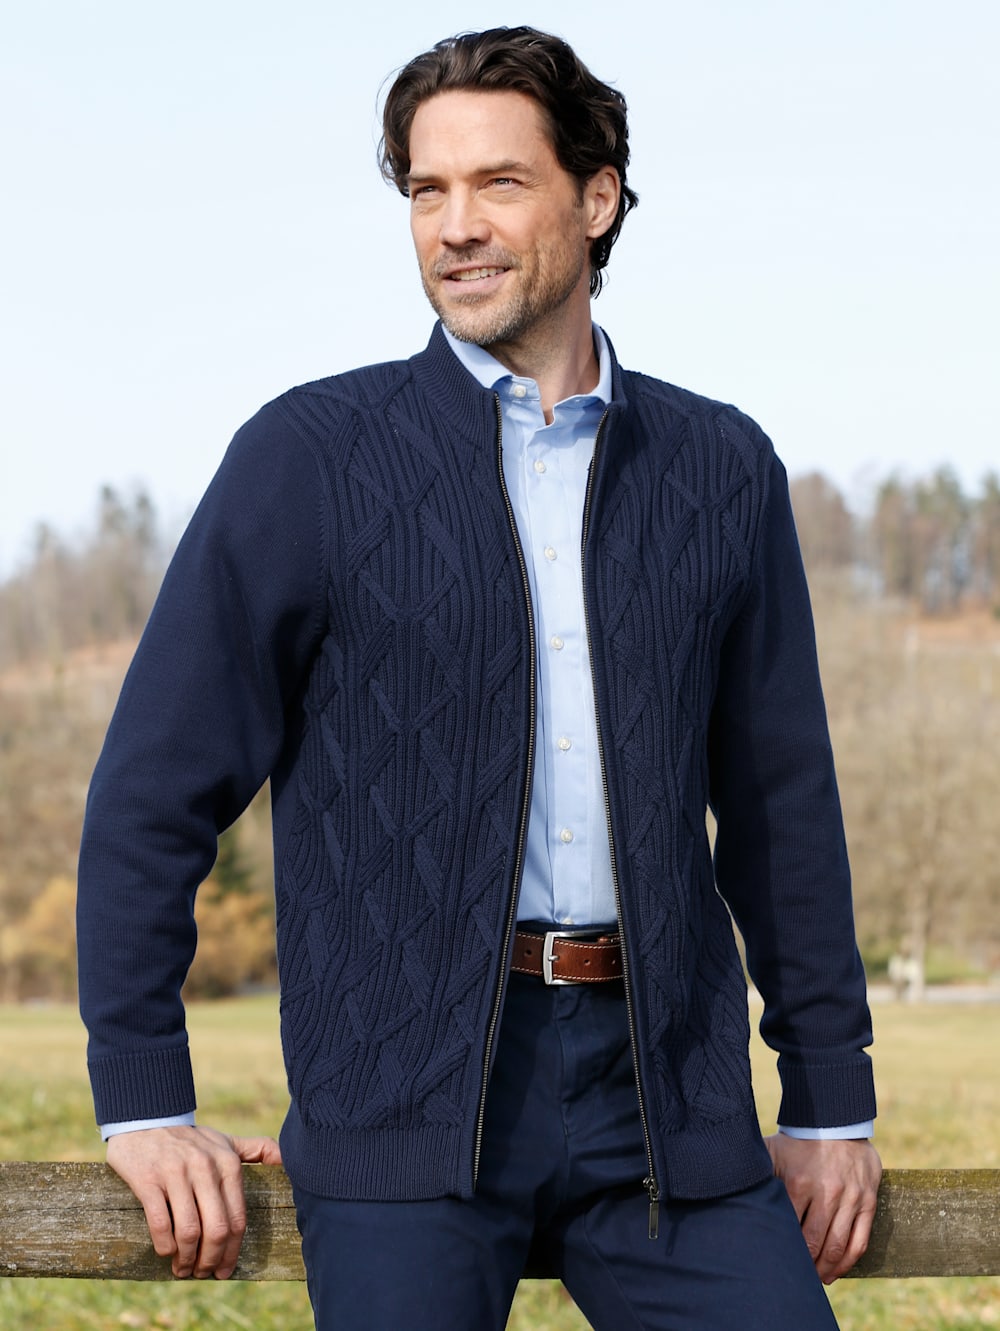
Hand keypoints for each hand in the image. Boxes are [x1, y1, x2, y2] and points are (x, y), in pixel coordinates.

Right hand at [107, 1125, 282, 1278]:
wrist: (147, 1120)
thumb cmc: (192, 1140)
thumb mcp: (226, 1141)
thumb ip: (256, 1150)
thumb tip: (287, 1159)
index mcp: (228, 1163)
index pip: (237, 1217)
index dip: (232, 1251)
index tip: (225, 1270)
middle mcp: (205, 1167)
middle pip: (216, 1229)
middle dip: (211, 1259)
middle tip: (203, 1273)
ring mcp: (176, 1173)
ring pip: (189, 1231)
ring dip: (186, 1258)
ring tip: (183, 1268)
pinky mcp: (148, 1180)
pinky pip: (160, 1222)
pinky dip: (165, 1246)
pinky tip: (166, 1252)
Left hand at [765, 1134, 881, 1282]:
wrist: (836, 1121)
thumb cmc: (798, 1143)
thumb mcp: (773, 1151)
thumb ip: (757, 1173)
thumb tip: (732, 1188)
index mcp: (798, 1182)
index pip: (788, 1227)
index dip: (781, 1248)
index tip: (773, 1262)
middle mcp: (826, 1192)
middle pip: (813, 1242)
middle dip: (804, 1266)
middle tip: (796, 1278)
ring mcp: (849, 1198)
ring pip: (837, 1246)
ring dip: (825, 1269)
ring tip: (815, 1280)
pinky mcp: (868, 1201)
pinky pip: (860, 1240)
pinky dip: (848, 1262)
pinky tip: (836, 1271)